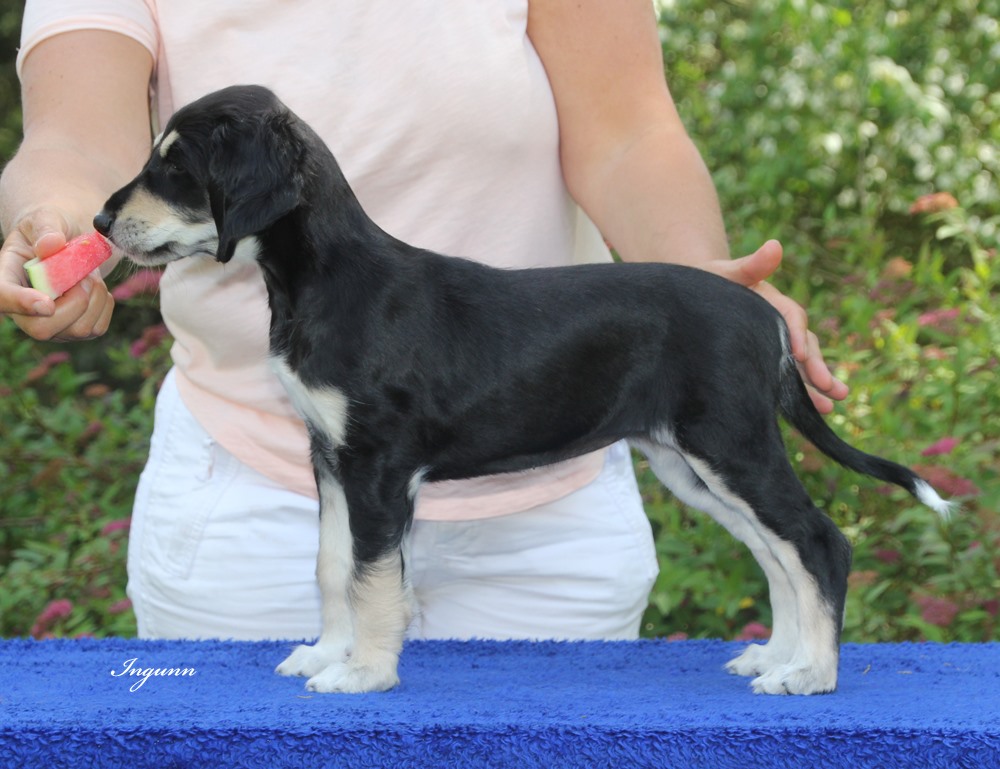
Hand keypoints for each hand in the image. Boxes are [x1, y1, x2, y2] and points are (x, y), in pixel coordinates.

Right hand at [0, 208, 113, 340]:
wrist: (70, 242)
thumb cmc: (51, 229)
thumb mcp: (45, 217)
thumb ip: (45, 228)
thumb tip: (50, 244)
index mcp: (7, 279)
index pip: (2, 298)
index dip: (21, 304)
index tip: (46, 303)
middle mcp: (25, 311)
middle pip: (43, 329)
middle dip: (74, 301)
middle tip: (83, 274)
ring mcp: (52, 325)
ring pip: (78, 330)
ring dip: (94, 297)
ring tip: (88, 275)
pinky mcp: (76, 330)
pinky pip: (97, 327)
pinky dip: (104, 304)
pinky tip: (95, 287)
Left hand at [706, 239, 848, 413]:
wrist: (694, 295)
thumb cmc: (709, 281)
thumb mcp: (725, 272)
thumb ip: (750, 265)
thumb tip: (775, 246)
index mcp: (772, 301)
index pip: (791, 316)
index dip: (797, 334)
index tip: (801, 354)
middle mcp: (779, 323)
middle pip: (803, 345)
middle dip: (817, 368)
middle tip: (832, 388)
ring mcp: (774, 343)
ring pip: (800, 365)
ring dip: (816, 385)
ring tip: (832, 405)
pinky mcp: (764, 360)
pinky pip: (785, 377)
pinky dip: (798, 393)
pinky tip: (814, 413)